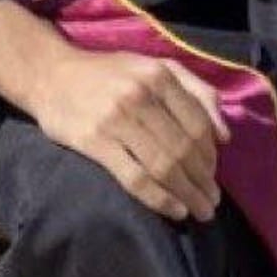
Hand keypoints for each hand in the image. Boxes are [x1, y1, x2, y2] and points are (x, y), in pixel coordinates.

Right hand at [30, 48, 230, 222]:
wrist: (51, 74)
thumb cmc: (110, 72)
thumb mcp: (155, 65)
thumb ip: (195, 90)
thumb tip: (224, 134)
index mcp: (159, 75)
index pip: (196, 123)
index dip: (210, 155)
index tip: (214, 175)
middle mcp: (141, 95)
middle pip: (182, 148)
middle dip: (202, 181)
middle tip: (211, 203)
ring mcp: (117, 120)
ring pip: (163, 165)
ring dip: (187, 194)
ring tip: (199, 211)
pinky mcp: (95, 142)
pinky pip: (135, 177)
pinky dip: (159, 198)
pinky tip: (173, 209)